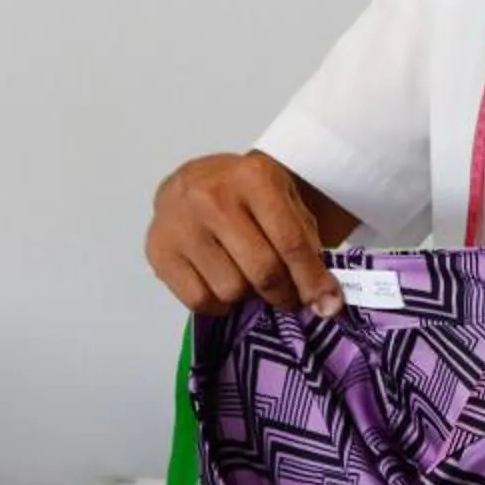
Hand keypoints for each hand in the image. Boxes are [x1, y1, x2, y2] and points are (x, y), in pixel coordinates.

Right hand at [146, 152, 342, 316]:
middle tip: (286, 296)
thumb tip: (325, 300)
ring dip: (247, 295)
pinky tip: (220, 282)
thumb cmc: (243, 193)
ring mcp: (181, 224)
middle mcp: (212, 197)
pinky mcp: (158, 250)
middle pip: (262, 271)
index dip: (312, 280)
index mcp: (253, 178)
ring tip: (246, 276)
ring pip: (231, 290)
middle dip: (283, 293)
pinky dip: (218, 303)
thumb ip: (305, 242)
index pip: (291, 242)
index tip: (327, 305)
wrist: (188, 180)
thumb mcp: (282, 198)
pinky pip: (199, 300)